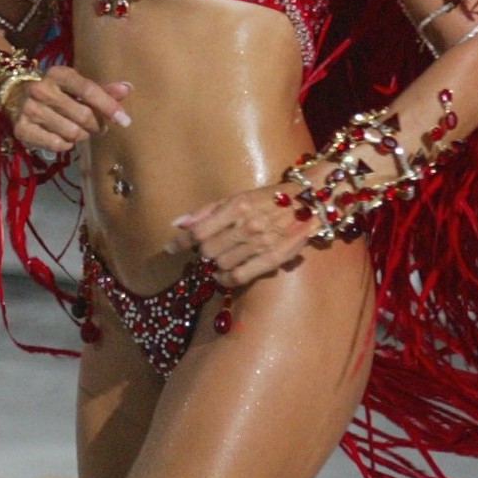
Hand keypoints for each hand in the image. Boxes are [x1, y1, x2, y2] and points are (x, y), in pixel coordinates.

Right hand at [7, 65, 130, 155]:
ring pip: (71, 132)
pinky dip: (65, 145)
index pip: (88, 91)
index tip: (125, 121)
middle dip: (96, 125)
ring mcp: (29, 110)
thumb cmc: (55, 92)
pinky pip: (56, 145)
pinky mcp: (22, 129)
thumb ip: (101, 90)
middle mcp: (41, 89)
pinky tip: (63, 138)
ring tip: (79, 131)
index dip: (109, 107)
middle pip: (83, 115)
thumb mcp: (76, 86)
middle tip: (98, 127)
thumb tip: (127, 89)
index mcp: (58, 74)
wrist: (14, 97)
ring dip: (81, 136)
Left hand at [171, 185, 316, 290]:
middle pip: (208, 250)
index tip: (169, 248)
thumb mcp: (237, 198)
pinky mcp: (272, 259)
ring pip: (221, 264)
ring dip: (215, 264)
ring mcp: (260, 244)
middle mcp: (247, 225)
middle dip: (203, 252)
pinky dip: (226, 280)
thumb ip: (206, 211)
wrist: (308, 203)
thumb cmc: (268, 199)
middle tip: (208, 249)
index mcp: (236, 206)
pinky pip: (239, 277)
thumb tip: (177, 224)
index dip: (180, 242)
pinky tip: (223, 276)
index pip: (198, 231)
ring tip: (219, 259)